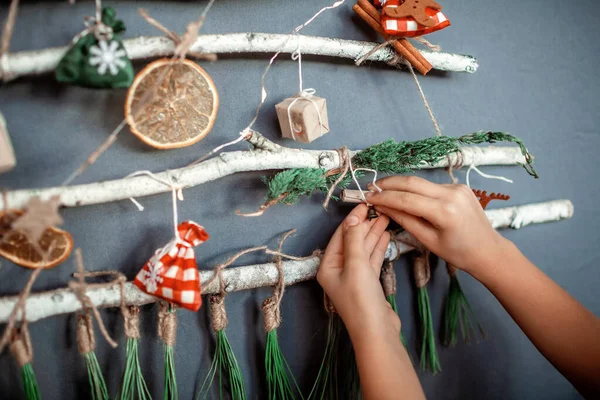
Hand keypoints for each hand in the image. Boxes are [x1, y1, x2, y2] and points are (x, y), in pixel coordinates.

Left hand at [317, 204, 398, 339]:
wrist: (377, 332)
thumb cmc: (361, 300)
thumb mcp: (356, 265)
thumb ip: (354, 240)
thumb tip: (353, 219)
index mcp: (328, 266)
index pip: (340, 236)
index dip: (352, 220)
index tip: (365, 204)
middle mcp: (338, 270)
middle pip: (351, 241)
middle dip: (364, 225)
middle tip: (378, 209)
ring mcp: (353, 277)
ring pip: (363, 249)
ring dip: (373, 234)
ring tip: (385, 217)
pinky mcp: (367, 283)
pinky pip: (371, 259)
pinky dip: (377, 247)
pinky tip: (385, 235)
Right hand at [366, 176, 508, 273]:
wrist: (488, 250)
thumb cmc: (458, 252)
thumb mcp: (428, 240)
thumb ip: (405, 220)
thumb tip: (382, 206)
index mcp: (444, 211)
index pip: (406, 199)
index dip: (384, 197)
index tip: (368, 197)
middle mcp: (451, 194)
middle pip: (412, 182)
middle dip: (388, 183)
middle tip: (371, 188)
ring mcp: (457, 187)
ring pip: (420, 182)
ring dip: (400, 185)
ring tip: (382, 190)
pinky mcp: (459, 186)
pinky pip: (430, 186)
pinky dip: (415, 189)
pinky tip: (404, 195)